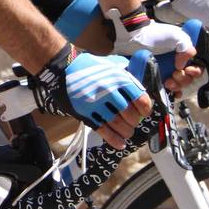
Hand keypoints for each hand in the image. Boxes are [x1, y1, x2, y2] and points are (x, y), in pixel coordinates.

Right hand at [36, 46, 152, 149]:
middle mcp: (109, 91)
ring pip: (117, 125)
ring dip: (126, 132)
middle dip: (134, 122)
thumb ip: (126, 76)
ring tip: (127, 132)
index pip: (141, 99)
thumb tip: (139, 88)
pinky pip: (102, 130)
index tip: (144, 113)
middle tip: (133, 123)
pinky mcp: (85, 113)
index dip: (145, 109)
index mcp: (118, 78)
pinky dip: (113, 139)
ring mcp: (96, 103)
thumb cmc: (89, 66)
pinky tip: (120, 144)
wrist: (63, 69)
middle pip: (129, 115)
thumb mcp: (111, 65)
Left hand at [113, 19, 200, 93]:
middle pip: (189, 79)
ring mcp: (166, 72)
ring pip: (179, 86)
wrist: (134, 38)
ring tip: (168, 82)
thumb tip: (182, 67)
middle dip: (184, 79)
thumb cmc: (155, 34)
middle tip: (174, 74)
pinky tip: (170, 92)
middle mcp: (177, 64)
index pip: (197, 67)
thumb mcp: (177, 36)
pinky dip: (171, 93)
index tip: (188, 70)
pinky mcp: (156, 79)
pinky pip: (167, 91)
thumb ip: (187, 49)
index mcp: (184, 55)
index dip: (196, 71)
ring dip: (177, 86)